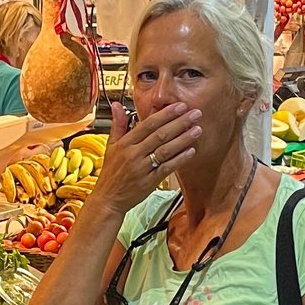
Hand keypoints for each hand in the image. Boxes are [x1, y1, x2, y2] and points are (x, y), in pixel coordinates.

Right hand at [93, 101, 201, 215]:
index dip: (166, 114)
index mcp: (125, 143)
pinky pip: (167, 168)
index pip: (148, 124)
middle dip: (179, 122)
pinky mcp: (149, 182)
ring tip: (197, 130)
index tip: (180, 106)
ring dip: (183, 139)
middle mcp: (133, 154)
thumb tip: (116, 105)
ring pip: (165, 150)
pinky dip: (180, 159)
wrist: (108, 199)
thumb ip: (118, 124)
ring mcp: (141, 168)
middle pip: (160, 134)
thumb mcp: (110, 146)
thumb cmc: (111, 173)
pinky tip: (191, 151)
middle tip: (195, 113)